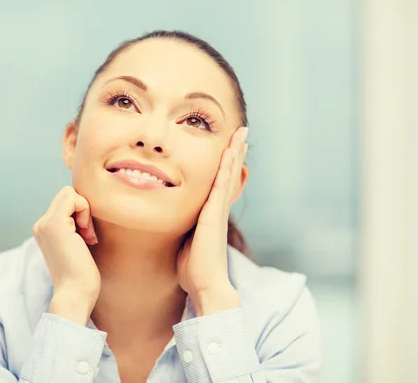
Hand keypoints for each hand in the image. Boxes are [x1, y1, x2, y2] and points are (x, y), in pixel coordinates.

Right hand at [32, 186, 99, 324]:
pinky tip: (86, 234)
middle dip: (83, 208)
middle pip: (67, 194)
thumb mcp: (78, 244)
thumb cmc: (82, 275)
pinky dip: (85, 211)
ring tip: (87, 236)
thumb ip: (76, 226)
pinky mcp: (54, 224)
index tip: (87, 235)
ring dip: (85, 210)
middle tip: (88, 234)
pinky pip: (73, 198)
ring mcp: (45, 223)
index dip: (81, 212)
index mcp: (45, 229)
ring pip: (70, 193)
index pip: (65, 201)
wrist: (75, 294)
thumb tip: (88, 208)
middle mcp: (41, 224)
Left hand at [176, 127, 248, 315]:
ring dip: (235, 153)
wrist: (206, 285)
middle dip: (235, 152)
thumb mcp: (186, 242)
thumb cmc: (194, 269)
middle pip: (228, 174)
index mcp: (211, 214)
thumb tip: (176, 226)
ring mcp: (218, 211)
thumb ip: (185, 229)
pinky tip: (230, 151)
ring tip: (241, 134)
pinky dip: (227, 167)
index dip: (225, 164)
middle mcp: (218, 209)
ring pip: (228, 175)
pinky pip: (221, 185)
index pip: (219, 183)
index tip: (229, 146)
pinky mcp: (215, 214)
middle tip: (241, 132)